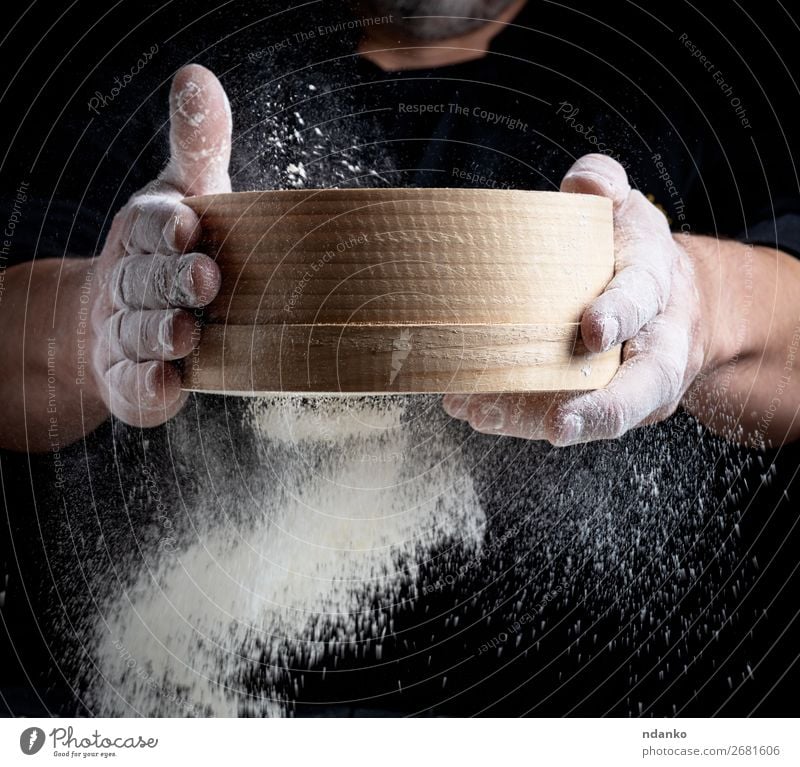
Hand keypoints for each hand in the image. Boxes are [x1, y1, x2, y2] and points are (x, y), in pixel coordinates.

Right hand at [90, 64, 230, 426]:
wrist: (120, 322)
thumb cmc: (170, 252)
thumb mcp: (186, 193)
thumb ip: (197, 145)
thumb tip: (197, 75)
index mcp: (147, 236)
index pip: (150, 226)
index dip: (165, 226)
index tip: (188, 224)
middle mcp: (131, 284)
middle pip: (146, 281)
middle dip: (170, 279)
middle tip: (205, 278)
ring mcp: (127, 335)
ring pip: (140, 333)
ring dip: (161, 332)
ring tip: (187, 332)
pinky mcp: (134, 381)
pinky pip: (136, 386)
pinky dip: (147, 386)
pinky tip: (165, 384)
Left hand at [443, 153, 704, 445]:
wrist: (668, 303)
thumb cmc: (634, 255)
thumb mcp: (627, 212)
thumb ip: (605, 188)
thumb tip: (585, 182)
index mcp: (658, 290)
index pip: (644, 301)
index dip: (620, 314)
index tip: (592, 329)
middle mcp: (654, 348)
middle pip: (640, 388)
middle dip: (602, 409)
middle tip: (558, 425)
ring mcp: (629, 385)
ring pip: (596, 414)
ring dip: (537, 420)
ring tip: (483, 415)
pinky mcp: (600, 403)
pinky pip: (562, 415)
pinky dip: (518, 419)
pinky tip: (475, 411)